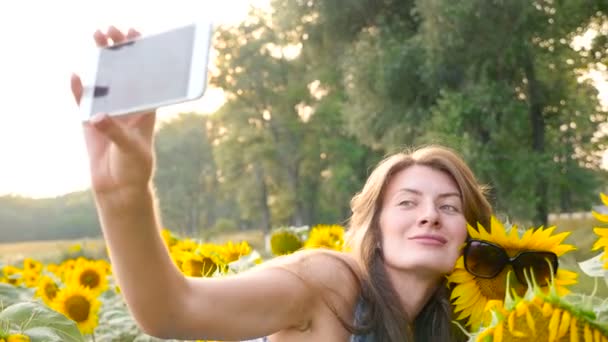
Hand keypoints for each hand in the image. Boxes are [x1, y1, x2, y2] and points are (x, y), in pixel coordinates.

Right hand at [71, 26, 156, 196]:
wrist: (120, 188)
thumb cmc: (135, 167)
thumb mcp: (131, 148)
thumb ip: (115, 131)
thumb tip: (97, 117)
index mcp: (145, 109)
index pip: (146, 76)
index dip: (142, 55)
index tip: (137, 35)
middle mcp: (128, 106)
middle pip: (124, 72)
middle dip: (119, 51)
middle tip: (112, 31)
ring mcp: (109, 112)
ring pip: (104, 81)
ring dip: (100, 61)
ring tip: (96, 38)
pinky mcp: (91, 121)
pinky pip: (84, 100)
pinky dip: (79, 89)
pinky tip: (76, 75)